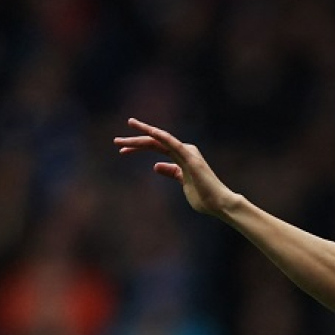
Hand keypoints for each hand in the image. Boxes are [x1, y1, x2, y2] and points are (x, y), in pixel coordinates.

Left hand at [113, 118, 238, 216]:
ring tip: (123, 138)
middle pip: (155, 142)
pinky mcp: (190, 158)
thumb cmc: (203, 196)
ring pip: (160, 141)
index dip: (138, 147)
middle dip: (135, 141)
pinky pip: (173, 143)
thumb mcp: (181, 182)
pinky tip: (150, 131)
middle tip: (116, 141)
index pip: (156, 147)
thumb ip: (171, 172)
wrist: (218, 204)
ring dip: (141, 137)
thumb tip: (156, 165)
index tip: (122, 150)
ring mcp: (187, 153)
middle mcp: (184, 151)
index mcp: (181, 156)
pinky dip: (162, 136)